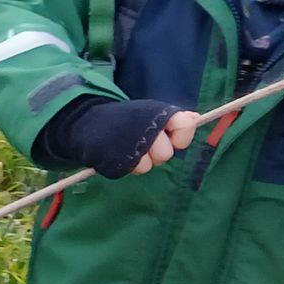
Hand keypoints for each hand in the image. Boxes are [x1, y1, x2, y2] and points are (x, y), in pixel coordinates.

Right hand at [39, 95, 198, 178]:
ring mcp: (132, 146)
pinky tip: (120, 154)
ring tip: (128, 148)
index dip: (181, 136)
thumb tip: (196, 118)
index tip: (170, 136)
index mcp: (157, 113)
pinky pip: (133, 170)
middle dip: (156, 152)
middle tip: (143, 143)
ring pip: (149, 165)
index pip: (186, 127)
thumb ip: (173, 118)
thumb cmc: (124, 119)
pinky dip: (128, 164)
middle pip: (166, 154)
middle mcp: (147, 129)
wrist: (87, 121)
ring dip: (141, 160)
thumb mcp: (149, 112)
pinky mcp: (118, 161)